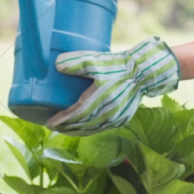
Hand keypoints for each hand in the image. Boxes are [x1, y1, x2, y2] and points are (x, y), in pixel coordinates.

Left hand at [47, 37, 179, 134]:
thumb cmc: (120, 66)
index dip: (60, 121)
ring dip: (76, 131)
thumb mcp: (97, 61)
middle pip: (81, 127)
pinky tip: (85, 127)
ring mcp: (115, 119)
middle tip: (53, 127)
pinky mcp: (122, 120)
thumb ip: (77, 63)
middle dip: (65, 128)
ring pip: (91, 130)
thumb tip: (57, 64)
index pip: (74, 116)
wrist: (145, 73)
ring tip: (65, 129)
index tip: (48, 123)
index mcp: (98, 101)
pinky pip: (101, 129)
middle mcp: (106, 115)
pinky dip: (89, 130)